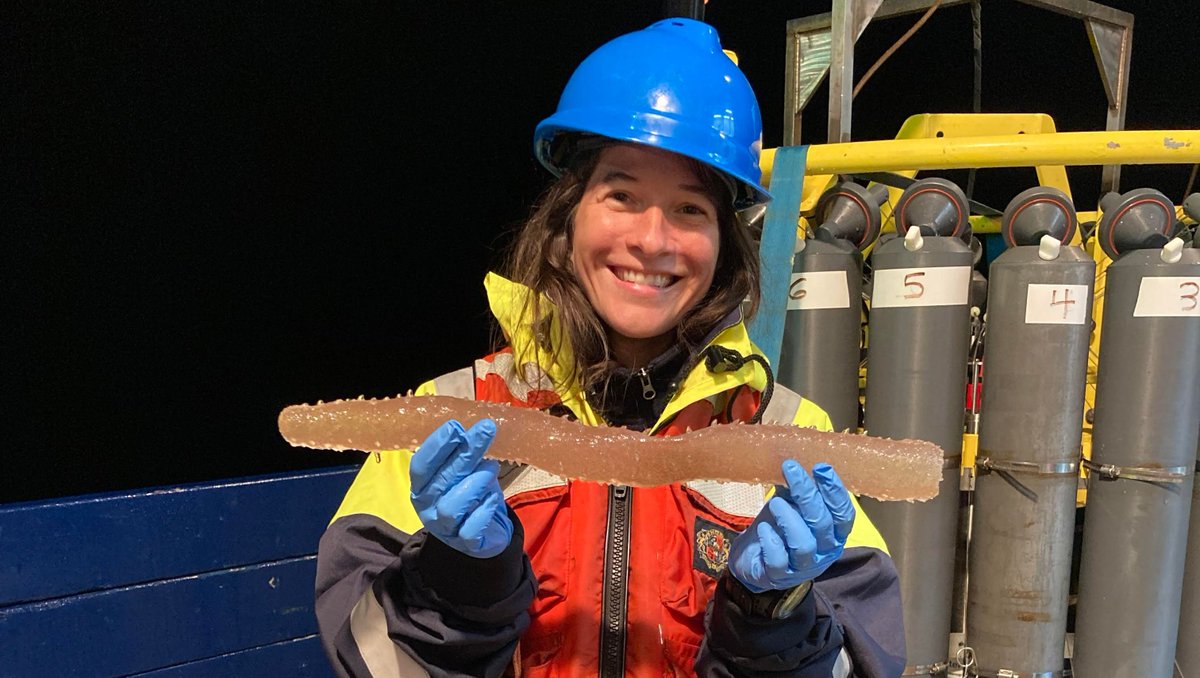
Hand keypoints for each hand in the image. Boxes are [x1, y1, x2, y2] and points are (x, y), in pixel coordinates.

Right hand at [410, 419, 512, 558]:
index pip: (421, 466)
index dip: (436, 446)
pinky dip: (484, 511)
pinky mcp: (465, 543)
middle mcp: (428, 507)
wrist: (483, 532)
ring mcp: (444, 528)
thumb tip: (478, 428)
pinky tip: (493, 498)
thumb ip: (466, 454)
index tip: (455, 426)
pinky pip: (471, 529)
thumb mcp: (465, 471)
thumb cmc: (470, 493)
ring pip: (451, 506)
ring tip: (491, 467)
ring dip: (475, 483)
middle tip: (486, 430)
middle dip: (465, 452)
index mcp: (422, 486)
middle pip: (441, 479)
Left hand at [728, 461, 854, 592]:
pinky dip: (772, 542)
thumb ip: (799, 491)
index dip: (835, 491)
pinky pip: (779, 561)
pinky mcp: (777, 576)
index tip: (821, 467)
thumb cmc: (778, 528)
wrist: (751, 559)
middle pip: (822, 523)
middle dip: (808, 494)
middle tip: (791, 468)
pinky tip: (764, 528)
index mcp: (833, 533)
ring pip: (804, 544)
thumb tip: (798, 464)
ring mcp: (801, 567)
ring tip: (775, 502)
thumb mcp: (791, 506)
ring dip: (790, 519)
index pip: (843, 513)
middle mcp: (823, 551)